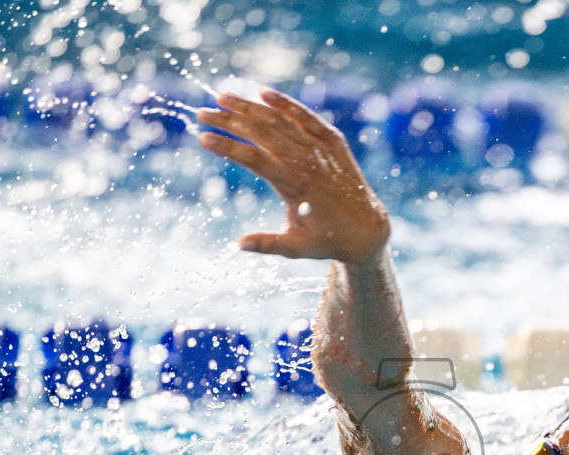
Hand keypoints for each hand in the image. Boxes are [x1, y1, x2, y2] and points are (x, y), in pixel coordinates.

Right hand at [197, 89, 391, 266]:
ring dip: (249, 106)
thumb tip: (239, 245)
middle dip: (228, 120)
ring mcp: (320, 148)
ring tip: (221, 96)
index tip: (202, 138)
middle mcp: (307, 161)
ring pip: (280, 119)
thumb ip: (267, 244)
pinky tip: (264, 92)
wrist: (368, 228)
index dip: (227, 147)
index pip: (253, 159)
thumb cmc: (327, 240)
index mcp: (294, 185)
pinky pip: (307, 116)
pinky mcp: (332, 140)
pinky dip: (286, 103)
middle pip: (260, 132)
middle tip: (201, 112)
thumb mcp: (296, 248)